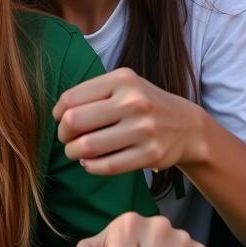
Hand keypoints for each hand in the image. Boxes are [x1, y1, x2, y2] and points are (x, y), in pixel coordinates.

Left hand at [53, 67, 206, 174]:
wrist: (187, 126)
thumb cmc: (144, 104)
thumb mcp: (124, 86)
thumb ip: (92, 93)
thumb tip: (58, 114)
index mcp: (123, 80)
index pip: (71, 98)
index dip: (58, 112)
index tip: (60, 119)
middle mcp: (134, 102)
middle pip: (75, 121)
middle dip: (63, 133)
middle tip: (66, 138)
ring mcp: (144, 129)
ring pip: (88, 146)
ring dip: (73, 152)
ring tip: (75, 151)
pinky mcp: (151, 154)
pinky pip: (107, 166)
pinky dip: (91, 166)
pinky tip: (89, 163)